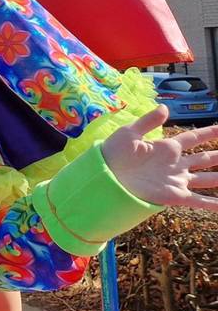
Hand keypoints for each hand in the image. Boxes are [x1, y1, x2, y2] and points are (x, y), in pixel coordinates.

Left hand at [103, 105, 217, 208]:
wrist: (104, 178)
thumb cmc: (113, 154)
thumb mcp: (129, 133)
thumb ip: (149, 122)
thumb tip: (165, 107)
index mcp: (166, 147)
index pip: (193, 138)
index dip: (209, 132)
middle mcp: (175, 164)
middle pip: (205, 158)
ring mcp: (176, 181)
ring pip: (207, 179)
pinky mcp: (174, 196)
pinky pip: (199, 200)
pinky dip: (213, 204)